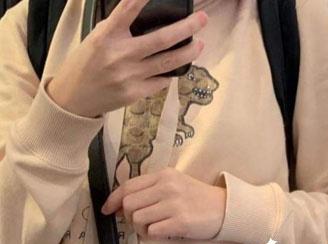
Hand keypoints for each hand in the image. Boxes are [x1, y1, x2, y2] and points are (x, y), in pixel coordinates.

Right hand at [47, 0, 207, 117]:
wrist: (74, 99)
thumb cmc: (86, 64)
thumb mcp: (96, 39)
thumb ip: (119, 29)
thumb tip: (145, 18)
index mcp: (106, 36)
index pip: (127, 11)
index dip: (142, 0)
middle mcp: (120, 55)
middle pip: (161, 40)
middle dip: (186, 28)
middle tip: (202, 19)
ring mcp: (130, 76)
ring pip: (168, 62)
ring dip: (188, 53)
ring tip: (200, 44)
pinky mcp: (136, 93)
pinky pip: (161, 80)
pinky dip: (172, 72)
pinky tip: (179, 66)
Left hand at [101, 167, 225, 239]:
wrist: (226, 209)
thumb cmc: (199, 199)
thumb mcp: (175, 185)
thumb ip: (151, 190)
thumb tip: (121, 206)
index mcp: (164, 175)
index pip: (128, 186)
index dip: (113, 200)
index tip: (107, 210)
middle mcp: (167, 187)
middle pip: (129, 204)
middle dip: (128, 217)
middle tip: (138, 223)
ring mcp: (174, 205)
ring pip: (137, 219)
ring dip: (140, 229)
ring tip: (153, 229)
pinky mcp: (181, 222)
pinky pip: (152, 232)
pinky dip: (153, 236)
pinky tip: (163, 233)